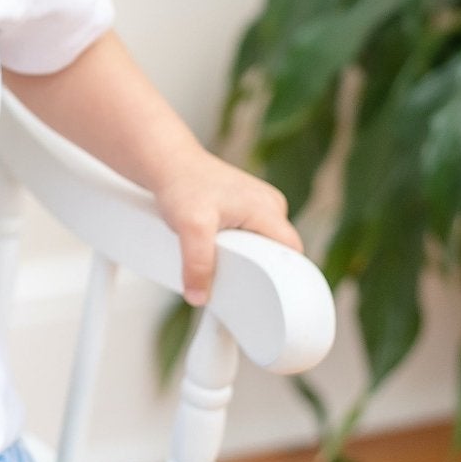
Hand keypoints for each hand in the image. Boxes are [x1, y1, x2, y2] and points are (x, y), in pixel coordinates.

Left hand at [153, 153, 302, 307]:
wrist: (168, 164)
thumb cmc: (182, 184)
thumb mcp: (190, 227)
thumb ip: (197, 263)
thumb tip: (199, 296)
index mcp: (268, 208)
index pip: (292, 252)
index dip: (285, 276)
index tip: (270, 297)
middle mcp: (269, 205)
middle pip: (277, 251)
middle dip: (261, 270)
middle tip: (237, 283)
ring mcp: (259, 205)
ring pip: (263, 245)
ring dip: (247, 258)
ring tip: (224, 263)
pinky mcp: (245, 208)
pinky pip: (251, 236)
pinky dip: (238, 247)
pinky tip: (220, 251)